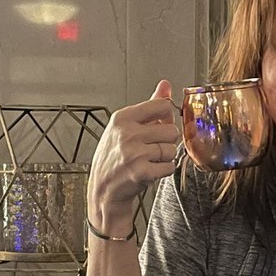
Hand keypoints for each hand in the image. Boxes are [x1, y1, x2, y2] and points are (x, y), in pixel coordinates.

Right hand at [88, 80, 180, 231]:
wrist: (103, 190)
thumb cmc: (113, 158)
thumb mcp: (124, 127)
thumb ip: (149, 106)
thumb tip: (165, 86)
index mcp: (122, 118)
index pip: (162, 106)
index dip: (166, 118)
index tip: (159, 127)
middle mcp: (127, 133)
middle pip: (171, 130)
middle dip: (166, 142)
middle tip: (151, 150)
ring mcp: (133, 153)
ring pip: (171, 150)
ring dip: (165, 159)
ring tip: (148, 162)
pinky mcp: (140, 172)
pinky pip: (169, 167)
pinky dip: (163, 172)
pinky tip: (149, 172)